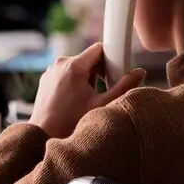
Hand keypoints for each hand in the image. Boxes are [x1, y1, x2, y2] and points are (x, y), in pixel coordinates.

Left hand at [29, 42, 145, 138]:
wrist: (43, 135)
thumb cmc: (71, 122)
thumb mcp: (102, 105)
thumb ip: (124, 86)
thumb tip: (140, 72)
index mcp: (73, 66)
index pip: (98, 48)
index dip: (110, 58)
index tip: (116, 72)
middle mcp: (60, 63)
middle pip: (88, 58)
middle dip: (100, 71)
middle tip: (105, 88)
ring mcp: (51, 71)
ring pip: (77, 66)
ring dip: (87, 77)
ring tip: (90, 97)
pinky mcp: (46, 79)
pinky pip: (65, 73)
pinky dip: (74, 81)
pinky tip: (76, 99)